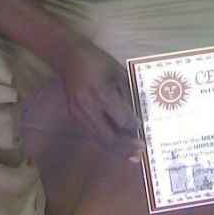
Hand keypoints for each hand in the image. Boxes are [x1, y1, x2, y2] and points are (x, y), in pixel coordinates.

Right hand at [61, 38, 144, 160]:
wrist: (70, 58)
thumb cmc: (98, 62)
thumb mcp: (119, 73)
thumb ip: (128, 94)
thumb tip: (138, 115)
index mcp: (101, 94)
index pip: (122, 119)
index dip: (134, 126)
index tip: (143, 129)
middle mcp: (89, 108)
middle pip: (109, 137)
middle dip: (126, 147)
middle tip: (141, 153)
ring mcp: (79, 115)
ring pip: (99, 140)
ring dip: (116, 149)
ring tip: (132, 156)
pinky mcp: (74, 117)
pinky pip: (92, 134)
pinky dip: (106, 142)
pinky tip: (116, 145)